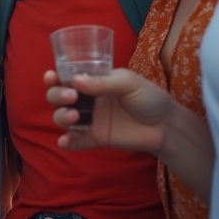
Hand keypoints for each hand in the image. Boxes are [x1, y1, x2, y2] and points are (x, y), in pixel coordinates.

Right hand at [44, 68, 174, 154]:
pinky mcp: (96, 138)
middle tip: (71, 97)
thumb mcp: (128, 83)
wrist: (166, 126)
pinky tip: (65, 141)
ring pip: (62, 117)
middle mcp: (87, 99)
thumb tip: (75, 80)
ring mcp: (90, 119)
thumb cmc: (149, 97)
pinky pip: (76, 141)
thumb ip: (103, 82)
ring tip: (74, 116)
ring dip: (61, 116)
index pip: (67, 76)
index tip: (51, 76)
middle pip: (58, 96)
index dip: (54, 76)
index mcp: (93, 81)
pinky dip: (67, 141)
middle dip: (57, 95)